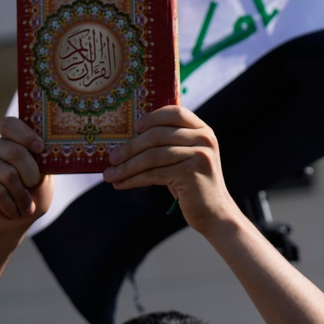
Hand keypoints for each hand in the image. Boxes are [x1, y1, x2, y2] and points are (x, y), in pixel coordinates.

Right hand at [0, 117, 52, 238]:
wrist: (11, 223)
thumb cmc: (31, 197)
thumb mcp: (44, 179)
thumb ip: (43, 163)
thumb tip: (47, 149)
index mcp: (12, 141)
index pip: (11, 125)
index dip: (26, 134)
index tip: (40, 148)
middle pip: (15, 152)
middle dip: (31, 175)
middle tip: (33, 187)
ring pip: (8, 174)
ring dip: (22, 196)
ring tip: (25, 206)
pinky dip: (10, 205)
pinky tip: (13, 211)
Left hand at [103, 106, 239, 234]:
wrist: (213, 212)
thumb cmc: (191, 183)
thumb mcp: (184, 157)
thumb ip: (168, 143)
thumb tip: (126, 140)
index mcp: (202, 129)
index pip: (175, 112)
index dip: (152, 117)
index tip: (134, 127)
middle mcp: (204, 139)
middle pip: (158, 135)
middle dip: (130, 147)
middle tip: (111, 157)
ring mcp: (199, 155)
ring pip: (153, 156)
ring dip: (127, 166)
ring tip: (110, 174)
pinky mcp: (191, 174)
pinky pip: (155, 173)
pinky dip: (134, 179)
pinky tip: (121, 184)